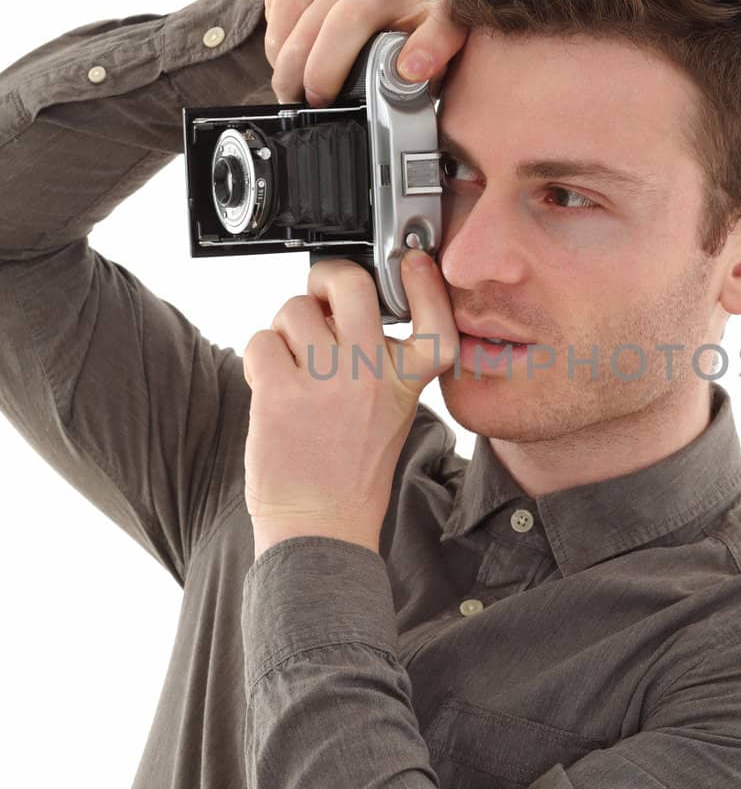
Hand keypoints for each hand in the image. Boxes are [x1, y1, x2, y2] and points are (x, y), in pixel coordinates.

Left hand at [242, 252, 458, 558]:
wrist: (322, 525)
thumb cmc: (351, 472)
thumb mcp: (394, 412)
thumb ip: (383, 362)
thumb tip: (344, 308)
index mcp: (405, 381)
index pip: (433, 318)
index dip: (424, 282)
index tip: (411, 263)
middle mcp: (370, 374)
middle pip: (352, 285)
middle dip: (327, 278)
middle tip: (319, 294)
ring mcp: (326, 381)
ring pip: (295, 310)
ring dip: (286, 330)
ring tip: (293, 364)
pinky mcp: (281, 393)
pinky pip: (262, 340)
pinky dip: (260, 356)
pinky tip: (272, 382)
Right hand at [262, 0, 468, 104]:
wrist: (366, 14)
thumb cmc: (395, 54)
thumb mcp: (420, 79)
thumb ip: (421, 90)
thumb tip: (406, 94)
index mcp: (429, 16)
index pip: (440, 27)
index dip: (428, 48)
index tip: (411, 73)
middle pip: (347, 22)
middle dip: (321, 72)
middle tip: (315, 102)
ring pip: (305, 20)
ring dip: (289, 65)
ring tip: (294, 90)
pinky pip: (279, 8)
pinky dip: (275, 44)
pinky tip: (290, 57)